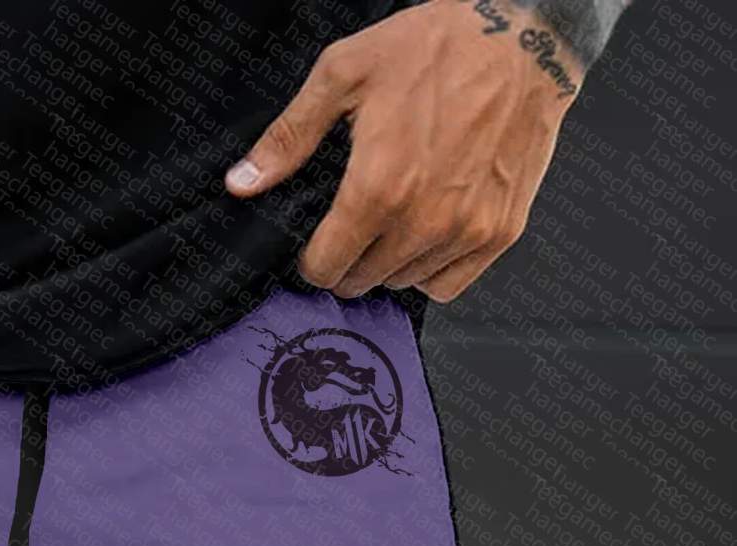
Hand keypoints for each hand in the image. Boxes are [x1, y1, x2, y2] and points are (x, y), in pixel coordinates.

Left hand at [225, 0, 579, 301]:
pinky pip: (447, 285)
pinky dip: (432, 270)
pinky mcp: (500, 231)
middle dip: (348, 261)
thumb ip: (289, 137)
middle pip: (361, 281)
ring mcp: (466, 230)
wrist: (527, 36)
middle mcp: (423, 220)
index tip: (317, 243)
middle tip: (355, 226)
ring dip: (390, 263)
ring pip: (402, 284)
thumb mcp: (345, 74)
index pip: (325, 268)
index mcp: (378, 188)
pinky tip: (428, 232)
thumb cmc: (436, 46)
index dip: (312, 259)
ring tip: (396, 217)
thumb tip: (241, 183)